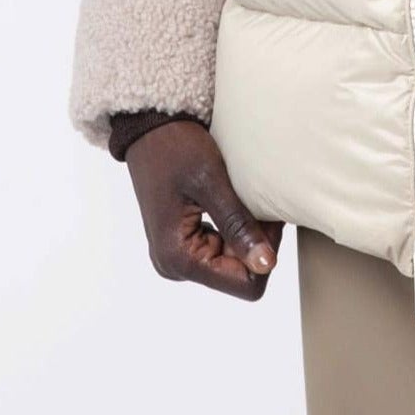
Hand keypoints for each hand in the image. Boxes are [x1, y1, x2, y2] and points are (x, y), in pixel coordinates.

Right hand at [126, 120, 280, 300]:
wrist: (149, 130)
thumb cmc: (176, 149)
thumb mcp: (211, 183)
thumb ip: (238, 226)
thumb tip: (265, 265)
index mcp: (178, 258)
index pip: (245, 284)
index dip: (264, 252)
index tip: (264, 216)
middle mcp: (174, 266)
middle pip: (241, 273)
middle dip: (257, 241)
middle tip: (256, 201)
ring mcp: (178, 257)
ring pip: (235, 261)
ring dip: (247, 232)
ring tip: (244, 197)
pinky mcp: (183, 244)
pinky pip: (223, 249)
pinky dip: (236, 228)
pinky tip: (234, 201)